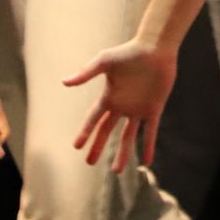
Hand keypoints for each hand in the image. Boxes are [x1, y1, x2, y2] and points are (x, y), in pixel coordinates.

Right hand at [66, 39, 177, 171]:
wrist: (155, 48)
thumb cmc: (129, 52)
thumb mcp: (104, 61)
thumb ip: (86, 73)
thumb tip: (64, 82)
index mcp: (109, 96)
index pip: (94, 119)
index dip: (85, 132)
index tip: (76, 146)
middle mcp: (122, 105)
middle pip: (107, 131)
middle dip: (98, 146)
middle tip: (89, 163)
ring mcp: (138, 108)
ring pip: (128, 136)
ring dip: (123, 153)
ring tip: (116, 171)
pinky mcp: (154, 108)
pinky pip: (151, 131)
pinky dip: (149, 146)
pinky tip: (148, 161)